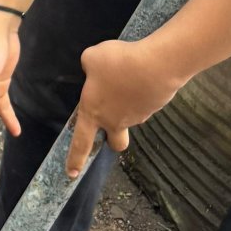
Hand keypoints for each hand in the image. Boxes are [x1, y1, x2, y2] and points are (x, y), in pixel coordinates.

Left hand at [66, 36, 182, 178]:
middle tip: (110, 124)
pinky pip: (145, 103)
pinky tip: (142, 75)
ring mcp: (138, 117)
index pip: (81, 142)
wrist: (157, 66)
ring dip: (128, 105)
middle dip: (112, 139)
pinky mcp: (154, 107)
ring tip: (129, 78)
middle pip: (115, 142)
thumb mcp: (92, 57)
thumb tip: (93, 69)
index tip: (72, 173)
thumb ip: (88, 65)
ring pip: (131, 118)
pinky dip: (142, 92)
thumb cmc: (119, 63)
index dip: (76, 159)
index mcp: (93, 111)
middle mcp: (115, 120)